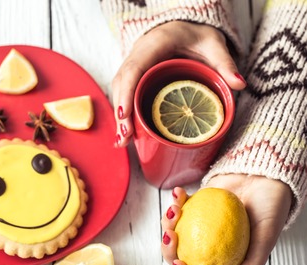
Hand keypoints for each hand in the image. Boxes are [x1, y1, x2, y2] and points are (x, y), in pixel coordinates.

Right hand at [112, 21, 246, 146]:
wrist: (182, 28)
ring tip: (124, 141)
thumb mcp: (212, 44)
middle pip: (122, 84)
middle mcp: (138, 55)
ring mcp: (133, 66)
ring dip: (120, 117)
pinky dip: (124, 114)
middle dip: (122, 112)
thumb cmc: (195, 36)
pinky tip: (126, 134)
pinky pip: (125, 94)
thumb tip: (239, 84)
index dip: (127, 93)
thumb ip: (224, 62)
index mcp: (153, 45)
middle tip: (126, 137)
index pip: (133, 70)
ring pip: (120, 91)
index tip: (125, 114)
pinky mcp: (135, 77)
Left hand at [161, 175, 291, 264]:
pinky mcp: (193, 209)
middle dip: (168, 250)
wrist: (265, 177)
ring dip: (168, 222)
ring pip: (174, 234)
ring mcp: (198, 229)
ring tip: (176, 208)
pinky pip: (178, 209)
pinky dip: (176, 201)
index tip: (179, 264)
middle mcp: (208, 249)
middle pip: (179, 259)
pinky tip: (179, 192)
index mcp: (224, 264)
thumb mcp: (266, 237)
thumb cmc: (269, 208)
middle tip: (170, 233)